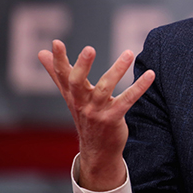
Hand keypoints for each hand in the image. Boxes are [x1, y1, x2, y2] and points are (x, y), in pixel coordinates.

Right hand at [38, 40, 154, 190]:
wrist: (97, 150)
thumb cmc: (85, 116)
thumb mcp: (71, 96)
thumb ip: (58, 73)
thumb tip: (41, 52)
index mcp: (72, 95)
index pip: (62, 75)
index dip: (58, 59)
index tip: (56, 42)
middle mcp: (81, 103)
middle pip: (77, 83)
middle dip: (82, 66)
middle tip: (89, 48)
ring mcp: (96, 112)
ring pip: (105, 89)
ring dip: (117, 70)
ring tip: (129, 53)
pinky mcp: (113, 119)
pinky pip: (127, 100)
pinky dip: (139, 87)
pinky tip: (150, 74)